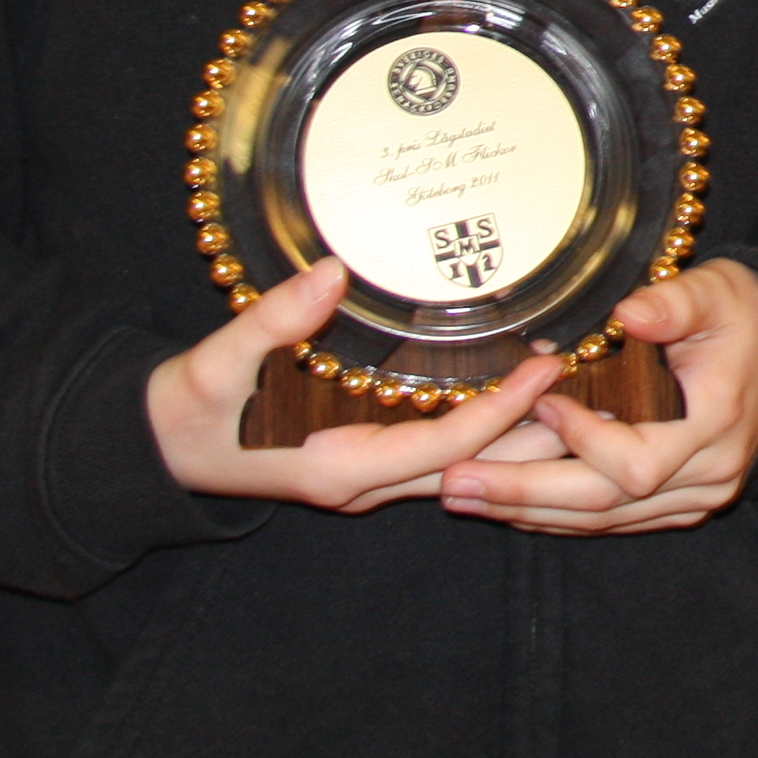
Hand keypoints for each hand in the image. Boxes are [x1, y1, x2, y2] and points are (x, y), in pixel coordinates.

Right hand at [147, 258, 566, 508]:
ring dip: (525, 435)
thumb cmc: (184, 413)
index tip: (547, 368)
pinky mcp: (373, 462)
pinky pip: (447, 453)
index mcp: (339, 469)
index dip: (500, 409)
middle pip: (476, 466)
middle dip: (539, 433)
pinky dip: (492, 429)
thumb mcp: (210, 368)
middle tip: (600, 384)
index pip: (444, 444)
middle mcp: (367, 484)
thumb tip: (327, 272)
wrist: (156, 452)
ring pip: (469, 465)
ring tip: (587, 391)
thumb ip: (268, 323)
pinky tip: (528, 396)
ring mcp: (372, 479)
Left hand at [434, 260, 757, 534]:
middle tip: (455, 480)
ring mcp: (698, 497)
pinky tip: (509, 504)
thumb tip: (628, 312)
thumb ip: (673, 303)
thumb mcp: (716, 292)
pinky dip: (559, 514)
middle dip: (525, 493)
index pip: (637, 462)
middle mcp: (711, 475)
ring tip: (462, 495)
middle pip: (608, 504)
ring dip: (530, 510)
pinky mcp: (681, 504)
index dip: (582, 440)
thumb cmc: (745, 316)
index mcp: (718, 426)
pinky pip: (613, 521)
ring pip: (604, 521)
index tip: (540, 401)